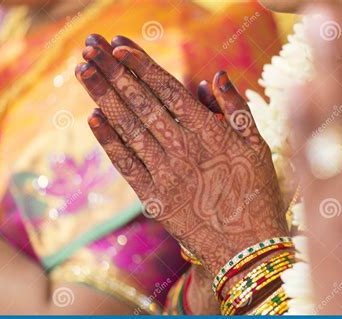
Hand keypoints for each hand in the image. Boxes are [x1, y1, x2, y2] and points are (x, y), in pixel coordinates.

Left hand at [75, 35, 287, 275]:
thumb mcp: (258, 146)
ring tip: (83, 71)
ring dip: (103, 97)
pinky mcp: (154, 199)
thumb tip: (214, 75)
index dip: (143, 67)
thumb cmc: (257, 193)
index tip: (120, 47)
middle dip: (113, 71)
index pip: (169, 90)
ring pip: (129, 127)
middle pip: (142, 102)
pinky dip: (108, 141)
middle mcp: (183, 148)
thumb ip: (236, 109)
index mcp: (209, 132)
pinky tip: (92, 118)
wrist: (248, 248)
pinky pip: (126, 164)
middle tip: (90, 47)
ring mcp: (166, 173)